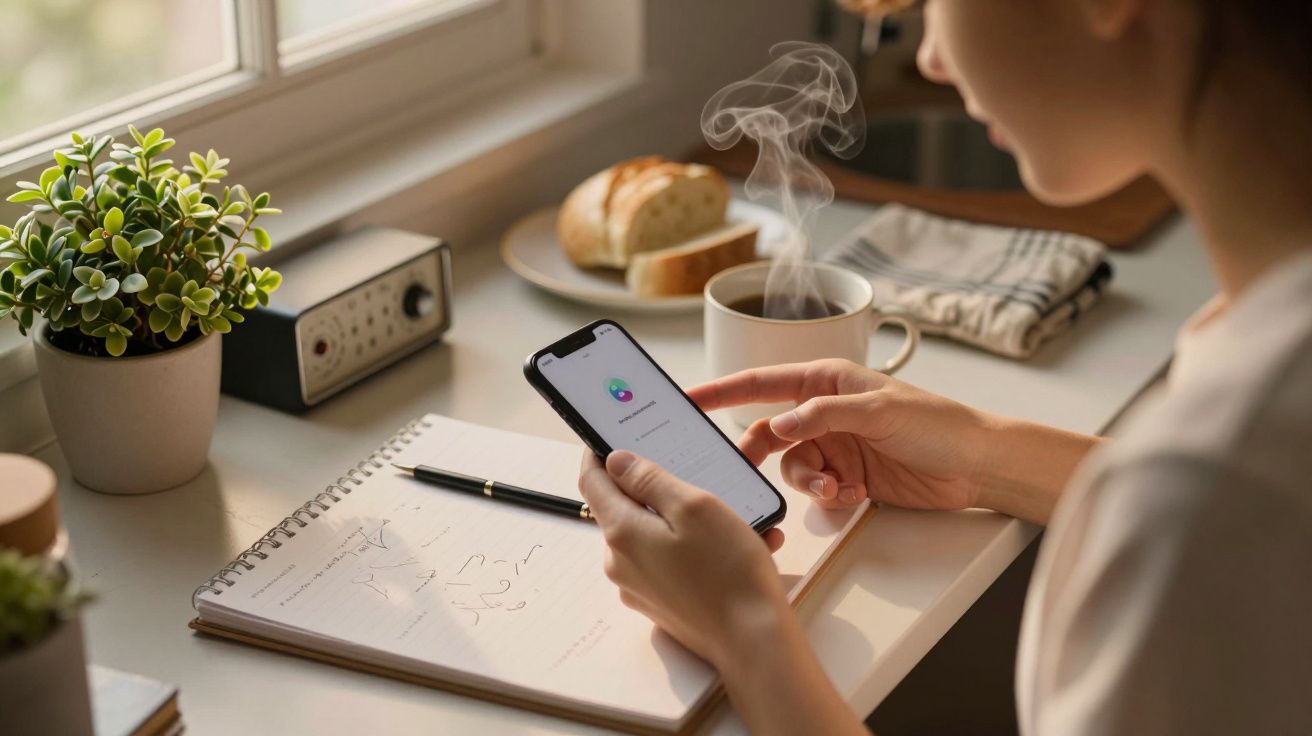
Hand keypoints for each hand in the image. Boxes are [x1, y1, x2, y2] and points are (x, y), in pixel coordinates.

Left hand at [578, 450, 788, 669]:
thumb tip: (616, 462)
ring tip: (728, 517)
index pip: (591, 482)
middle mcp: (619, 563)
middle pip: (621, 510)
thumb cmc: (729, 571)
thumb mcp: (695, 506)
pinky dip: (691, 549)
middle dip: (649, 489)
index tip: (606, 439)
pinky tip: (731, 546)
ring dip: (678, 521)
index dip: (596, 455)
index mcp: (622, 532)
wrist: (752, 640)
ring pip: (648, 536)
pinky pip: (666, 563)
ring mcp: (637, 587)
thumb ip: (650, 480)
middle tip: (687, 476)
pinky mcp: (658, 604)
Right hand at [689, 359, 993, 512]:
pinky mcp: (848, 476)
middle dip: (759, 455)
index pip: (762, 383)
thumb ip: (824, 415)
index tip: (688, 401)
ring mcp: (836, 446)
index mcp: (827, 381)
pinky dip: (828, 495)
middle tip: (745, 473)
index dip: (722, 391)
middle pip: (768, 434)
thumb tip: (780, 424)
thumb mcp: (878, 411)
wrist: (977, 466)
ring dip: (806, 481)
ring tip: (835, 488)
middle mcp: (825, 412)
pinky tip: (853, 493)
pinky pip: (817, 488)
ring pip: (792, 467)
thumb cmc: (938, 424)